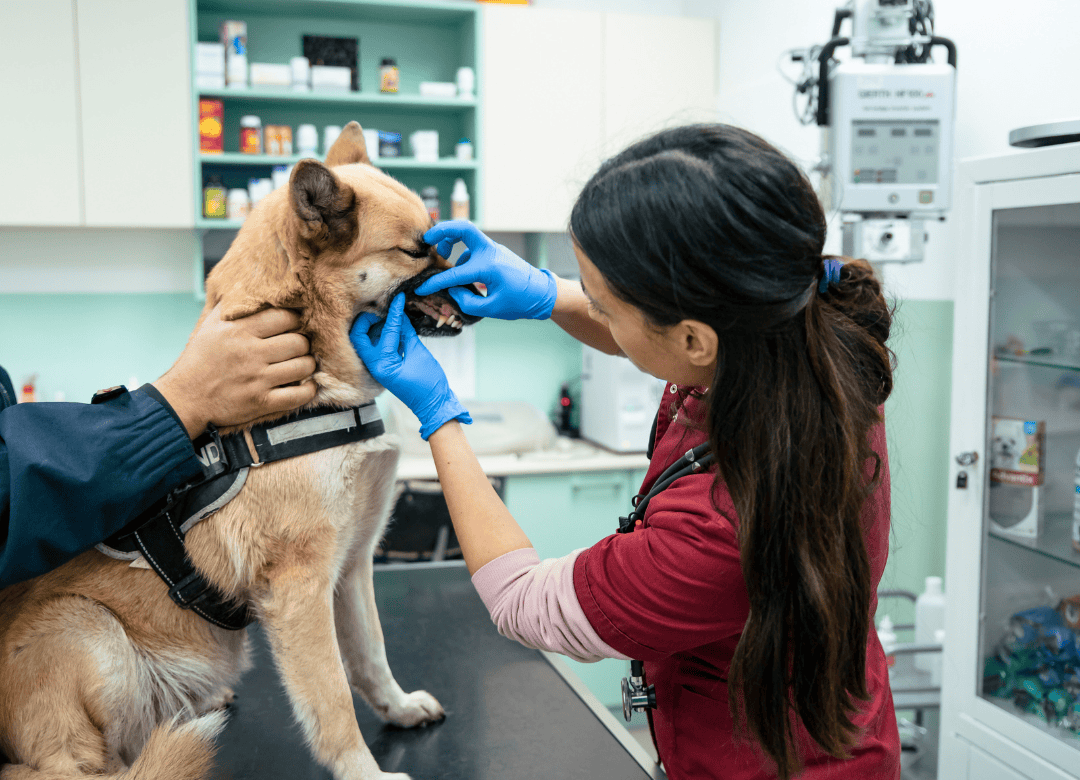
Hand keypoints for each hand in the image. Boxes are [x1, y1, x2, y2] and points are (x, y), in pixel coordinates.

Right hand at [153, 306, 316, 437]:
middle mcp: (250, 353)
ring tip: (302, 363)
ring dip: (308, 365)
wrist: (185, 398)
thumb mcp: (211, 325)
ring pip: (303, 367)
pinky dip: (308, 390)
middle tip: (299, 346)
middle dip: (303, 343)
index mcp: (239, 330)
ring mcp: (257, 379)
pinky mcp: (262, 402)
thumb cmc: (200, 359)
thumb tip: (250, 283)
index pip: (284, 317)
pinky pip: (299, 395)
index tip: (293, 325)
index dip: (295, 320)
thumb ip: (232, 305)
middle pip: (298, 342)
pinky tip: (306, 385)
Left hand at [350, 293, 470, 439]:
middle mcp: (375, 366)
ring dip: (374, 326)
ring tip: (388, 313)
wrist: (434, 405)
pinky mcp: (383, 368)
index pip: (385, 332)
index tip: (397, 298)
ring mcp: (377, 368)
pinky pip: (376, 347)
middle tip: (382, 307)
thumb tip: (400, 315)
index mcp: (382, 364)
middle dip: (368, 319)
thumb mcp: (419, 353)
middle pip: (359, 336)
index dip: (392, 313)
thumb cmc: (429, 383)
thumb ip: (407, 333)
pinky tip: (395, 326)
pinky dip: (383, 335)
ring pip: (365, 341)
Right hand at [418, 220, 557, 319]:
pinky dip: (462, 256)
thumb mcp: (492, 309)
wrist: (543, 293)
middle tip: (427, 240)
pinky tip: (460, 272)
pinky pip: (472, 248)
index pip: (454, 274)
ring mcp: (493, 249)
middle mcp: (490, 252)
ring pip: (466, 236)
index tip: (421, 288)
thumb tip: (453, 291)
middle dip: (442, 230)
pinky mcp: (494, 252)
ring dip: (450, 242)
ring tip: (442, 257)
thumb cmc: (521, 302)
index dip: (435, 282)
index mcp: (488, 267)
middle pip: (463, 228)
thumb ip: (467, 302)